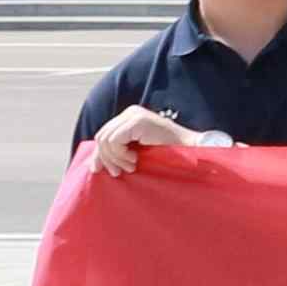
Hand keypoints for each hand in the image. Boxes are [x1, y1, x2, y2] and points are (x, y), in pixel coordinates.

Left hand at [82, 106, 234, 177]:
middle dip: (105, 158)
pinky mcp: (137, 121)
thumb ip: (119, 151)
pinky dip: (120, 155)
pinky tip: (135, 161)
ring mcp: (134, 115)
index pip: (104, 134)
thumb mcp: (138, 152)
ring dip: (115, 158)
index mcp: (130, 117)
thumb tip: (94, 164)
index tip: (100, 170)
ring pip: (106, 140)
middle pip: (102, 136)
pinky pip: (114, 141)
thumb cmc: (169, 154)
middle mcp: (130, 112)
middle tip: (117, 173)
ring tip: (131, 167)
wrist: (192, 151)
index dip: (99, 154)